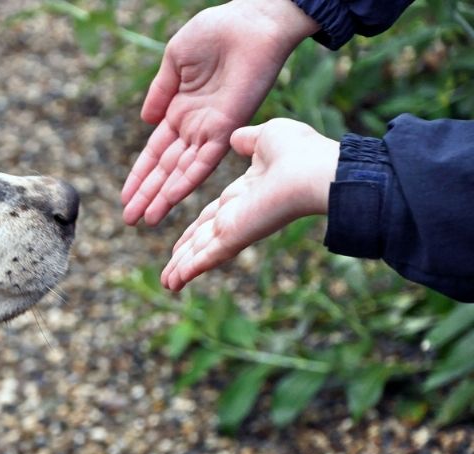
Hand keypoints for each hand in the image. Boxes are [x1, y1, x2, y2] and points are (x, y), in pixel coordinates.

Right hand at [121, 0, 318, 225]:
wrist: (252, 22)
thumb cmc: (216, 32)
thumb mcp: (175, 60)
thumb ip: (160, 93)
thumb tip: (146, 122)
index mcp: (179, 110)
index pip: (155, 151)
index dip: (139, 174)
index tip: (125, 197)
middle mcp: (193, 126)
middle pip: (164, 169)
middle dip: (146, 194)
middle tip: (129, 219)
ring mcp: (210, 130)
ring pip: (181, 172)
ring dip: (162, 196)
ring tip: (145, 220)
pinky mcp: (227, 128)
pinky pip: (205, 161)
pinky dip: (187, 180)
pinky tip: (171, 198)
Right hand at [161, 118, 338, 290]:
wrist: (315, 171)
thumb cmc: (300, 151)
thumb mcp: (267, 137)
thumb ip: (248, 140)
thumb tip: (235, 138)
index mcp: (245, 193)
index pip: (213, 215)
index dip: (196, 228)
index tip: (184, 239)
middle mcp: (239, 214)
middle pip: (204, 238)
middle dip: (185, 253)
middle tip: (171, 270)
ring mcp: (236, 228)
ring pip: (201, 252)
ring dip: (182, 268)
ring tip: (168, 284)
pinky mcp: (235, 237)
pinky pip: (206, 257)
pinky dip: (189, 270)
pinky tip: (175, 282)